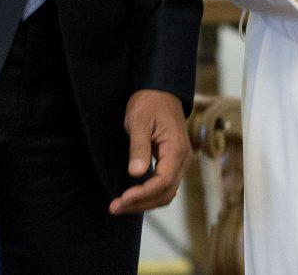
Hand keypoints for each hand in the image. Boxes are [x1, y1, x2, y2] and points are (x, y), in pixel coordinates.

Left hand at [108, 89, 191, 215]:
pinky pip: (165, 186)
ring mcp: (180, 162)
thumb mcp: (139, 122)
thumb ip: (138, 147)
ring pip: (166, 193)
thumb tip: (135, 174)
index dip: (143, 194)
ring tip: (120, 205)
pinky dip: (150, 194)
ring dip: (144, 202)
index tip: (122, 199)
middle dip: (140, 203)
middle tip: (114, 207)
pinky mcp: (173, 162)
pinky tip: (133, 196)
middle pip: (166, 193)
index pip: (163, 182)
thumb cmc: (149, 103)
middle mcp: (183, 159)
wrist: (161, 91)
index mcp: (176, 149)